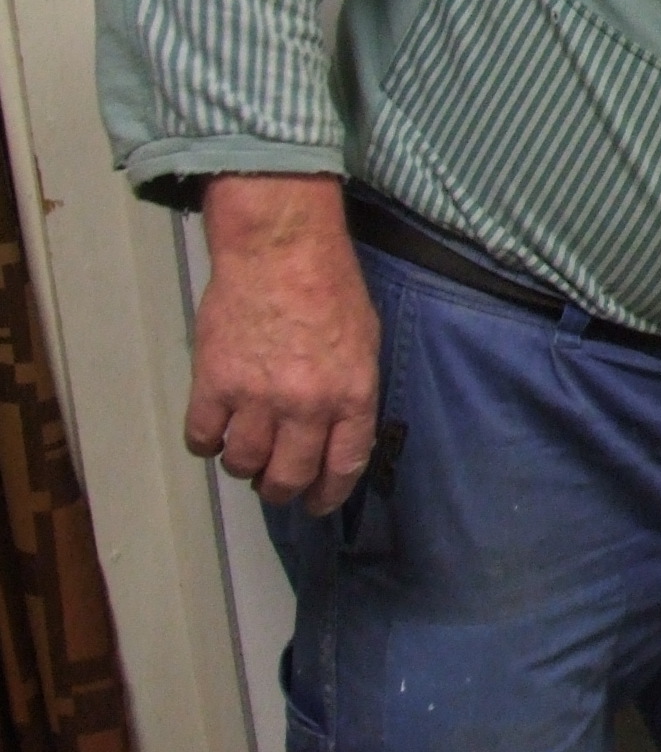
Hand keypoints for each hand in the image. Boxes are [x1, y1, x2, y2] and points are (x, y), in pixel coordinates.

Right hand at [188, 175, 379, 514]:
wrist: (280, 249)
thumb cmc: (331, 286)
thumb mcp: (365, 341)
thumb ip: (352, 392)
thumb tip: (338, 431)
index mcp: (352, 395)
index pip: (342, 467)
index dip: (327, 494)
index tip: (317, 503)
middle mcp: (306, 406)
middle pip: (288, 477)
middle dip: (282, 489)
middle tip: (275, 483)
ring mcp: (257, 397)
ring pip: (242, 463)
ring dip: (244, 464)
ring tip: (246, 448)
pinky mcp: (214, 383)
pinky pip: (203, 437)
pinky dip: (207, 441)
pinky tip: (215, 429)